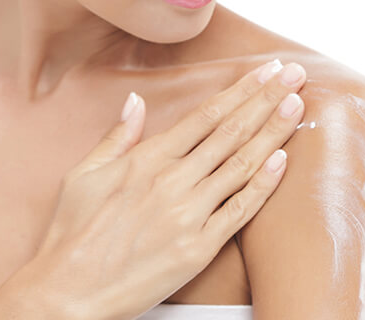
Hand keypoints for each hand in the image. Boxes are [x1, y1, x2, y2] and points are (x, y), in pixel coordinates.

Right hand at [0, 58, 306, 319]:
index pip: (206, 115)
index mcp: (146, 160)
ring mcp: (188, 215)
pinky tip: (282, 162)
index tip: (264, 72)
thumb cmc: (72, 233)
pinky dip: (263, 185)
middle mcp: (172, 181)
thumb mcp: (83, 174)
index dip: (240, 90)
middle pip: (231, 132)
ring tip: (296, 107)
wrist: (68, 292)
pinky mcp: (198, 248)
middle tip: (294, 76)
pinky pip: (239, 212)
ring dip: (272, 133)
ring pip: (241, 165)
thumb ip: (116, 136)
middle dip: (266, 100)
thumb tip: (135, 101)